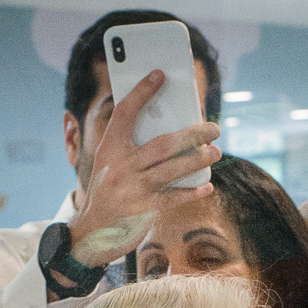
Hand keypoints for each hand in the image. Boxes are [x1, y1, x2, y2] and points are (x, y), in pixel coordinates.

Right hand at [69, 70, 222, 267]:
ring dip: (198, 160)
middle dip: (192, 134)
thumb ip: (131, 147)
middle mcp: (120, 167)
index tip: (160, 75)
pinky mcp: (144, 210)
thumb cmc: (108, 191)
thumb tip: (170, 128)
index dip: (141, 92)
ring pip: (172, 170)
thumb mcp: (110, 164)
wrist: (92, 232)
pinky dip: (193, 191)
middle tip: (213, 128)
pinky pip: (175, 197)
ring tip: (216, 152)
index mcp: (109, 149)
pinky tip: (207, 186)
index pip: (124, 114)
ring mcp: (133, 190)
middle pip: (162, 144)